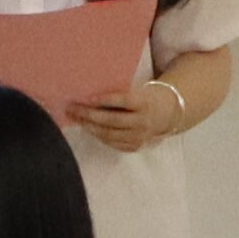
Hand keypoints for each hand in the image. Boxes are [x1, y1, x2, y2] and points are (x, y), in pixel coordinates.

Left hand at [66, 74, 187, 151]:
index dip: (105, 100)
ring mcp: (140, 136)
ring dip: (89, 127)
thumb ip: (119, 93)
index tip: (87, 98)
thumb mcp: (138, 91)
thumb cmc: (145, 97)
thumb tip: (90, 93)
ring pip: (109, 134)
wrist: (167, 114)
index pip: (123, 101)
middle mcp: (143, 122)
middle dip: (89, 115)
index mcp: (144, 103)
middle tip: (72, 108)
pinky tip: (87, 128)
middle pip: (112, 120)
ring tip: (75, 118)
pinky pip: (113, 143)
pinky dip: (98, 135)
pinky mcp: (135, 146)